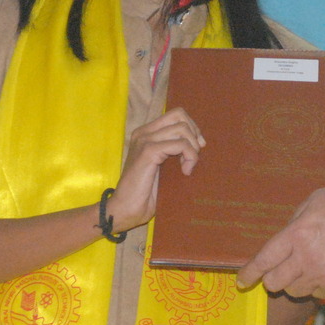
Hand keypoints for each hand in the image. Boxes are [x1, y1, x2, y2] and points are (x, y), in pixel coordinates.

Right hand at [105, 108, 204, 231]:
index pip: (176, 115)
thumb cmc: (144, 193)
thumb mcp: (162, 166)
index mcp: (145, 134)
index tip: (197, 148)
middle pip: (179, 115)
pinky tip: (185, 171)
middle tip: (194, 156)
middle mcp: (143, 133)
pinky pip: (179, 144)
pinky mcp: (148, 152)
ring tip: (188, 166)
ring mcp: (144, 140)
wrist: (125, 209)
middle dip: (194, 134)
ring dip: (192, 148)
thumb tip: (199, 141)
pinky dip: (189, 156)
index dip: (192, 128)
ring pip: (181, 129)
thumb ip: (173, 150)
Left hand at [237, 187, 324, 298]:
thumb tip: (287, 234)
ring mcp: (322, 276)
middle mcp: (306, 259)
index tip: (244, 280)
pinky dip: (316, 287)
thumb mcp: (316, 201)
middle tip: (277, 273)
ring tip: (306, 269)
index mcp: (297, 235)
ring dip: (294, 283)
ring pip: (294, 291)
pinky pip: (317, 294)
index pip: (264, 260)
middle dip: (272, 279)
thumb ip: (296, 219)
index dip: (250, 273)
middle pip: (275, 282)